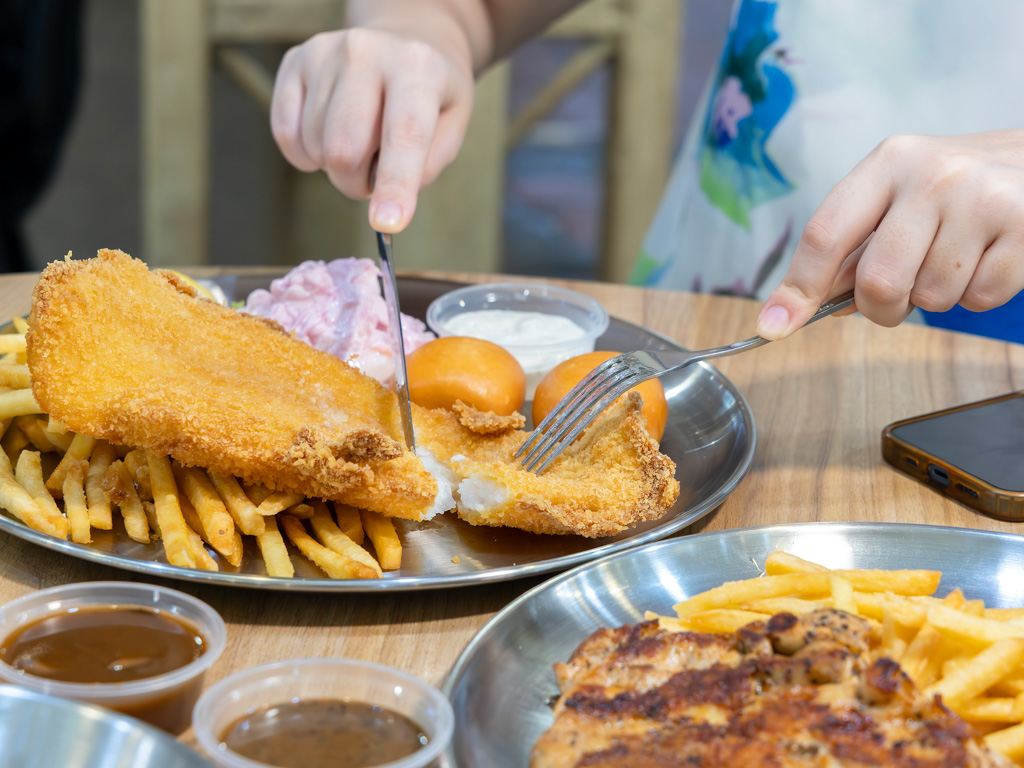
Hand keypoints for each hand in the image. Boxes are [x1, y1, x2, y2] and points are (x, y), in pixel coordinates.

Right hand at [270, 27, 474, 232]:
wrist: (403, 42)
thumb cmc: (429, 95)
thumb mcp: (451, 126)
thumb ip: (425, 166)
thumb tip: (386, 201)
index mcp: (416, 67)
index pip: (403, 134)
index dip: (395, 184)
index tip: (387, 224)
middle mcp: (366, 51)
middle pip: (344, 148)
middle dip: (356, 183)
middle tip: (372, 178)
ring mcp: (324, 53)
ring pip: (315, 146)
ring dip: (336, 166)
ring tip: (358, 144)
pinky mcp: (294, 62)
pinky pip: (286, 135)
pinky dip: (306, 154)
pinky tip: (327, 138)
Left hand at [755, 130, 1023, 338]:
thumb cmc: (955, 190)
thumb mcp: (898, 198)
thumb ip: (852, 248)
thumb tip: (798, 306)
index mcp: (887, 163)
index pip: (826, 234)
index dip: (797, 289)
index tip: (773, 327)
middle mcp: (933, 175)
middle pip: (877, 282)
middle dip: (881, 307)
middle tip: (899, 292)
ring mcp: (983, 199)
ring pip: (931, 298)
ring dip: (936, 297)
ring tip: (956, 257)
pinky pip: (980, 299)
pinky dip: (978, 294)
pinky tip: (988, 256)